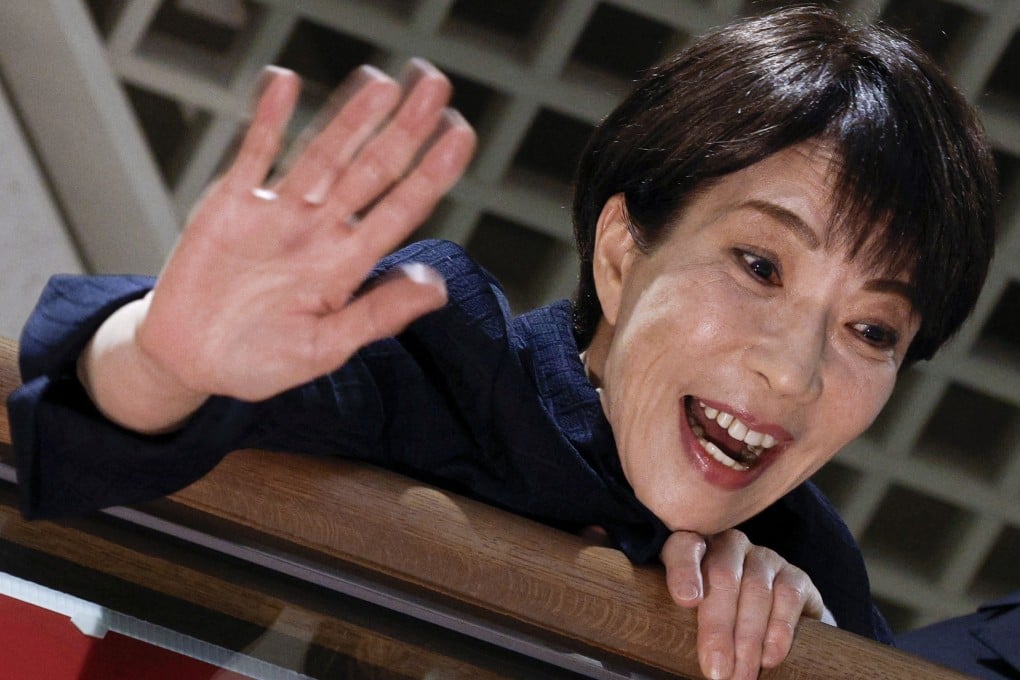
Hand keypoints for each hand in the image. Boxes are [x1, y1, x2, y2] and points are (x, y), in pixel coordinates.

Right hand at [81, 60, 475, 431]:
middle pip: (370, 171)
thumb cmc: (259, 360)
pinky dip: (268, 120)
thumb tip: (436, 289)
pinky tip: (285, 84)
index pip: (400, 210)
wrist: (188, 360)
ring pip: (322, 155)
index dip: (431, 174)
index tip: (460, 137)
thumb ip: (376, 315)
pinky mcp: (232, 205)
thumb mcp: (323, 348)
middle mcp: (320, 231)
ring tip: (381, 83)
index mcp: (346, 266)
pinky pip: (255, 154)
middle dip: (403, 130)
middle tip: (435, 85)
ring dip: (350, 119)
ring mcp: (278, 214)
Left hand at [661, 529, 824, 679]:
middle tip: (716, 670)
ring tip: (742, 674)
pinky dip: (779, 630)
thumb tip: (687, 658)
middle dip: (719, 627)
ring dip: (748, 639)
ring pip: (756, 590)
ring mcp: (764, 558)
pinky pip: (789, 597)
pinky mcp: (796, 576)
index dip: (683, 571)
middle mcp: (730, 546)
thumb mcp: (693, 616)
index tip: (686, 600)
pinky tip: (770, 656)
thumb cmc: (719, 618)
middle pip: (722, 576)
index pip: (683, 548)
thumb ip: (685, 622)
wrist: (771, 619)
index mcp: (695, 550)